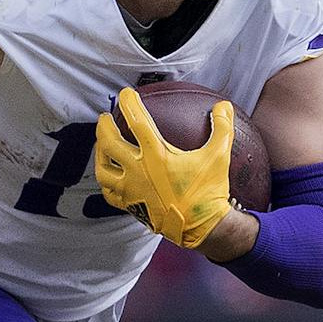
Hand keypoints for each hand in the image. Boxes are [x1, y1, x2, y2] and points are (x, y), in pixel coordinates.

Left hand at [94, 86, 233, 247]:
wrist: (200, 227)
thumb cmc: (208, 191)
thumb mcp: (219, 156)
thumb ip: (222, 127)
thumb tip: (223, 106)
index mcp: (156, 155)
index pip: (137, 122)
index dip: (129, 104)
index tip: (124, 94)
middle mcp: (137, 171)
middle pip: (109, 143)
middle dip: (103, 127)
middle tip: (104, 118)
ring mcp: (130, 189)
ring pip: (103, 168)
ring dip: (99, 153)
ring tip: (101, 144)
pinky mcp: (130, 205)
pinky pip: (109, 193)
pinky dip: (106, 182)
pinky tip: (109, 176)